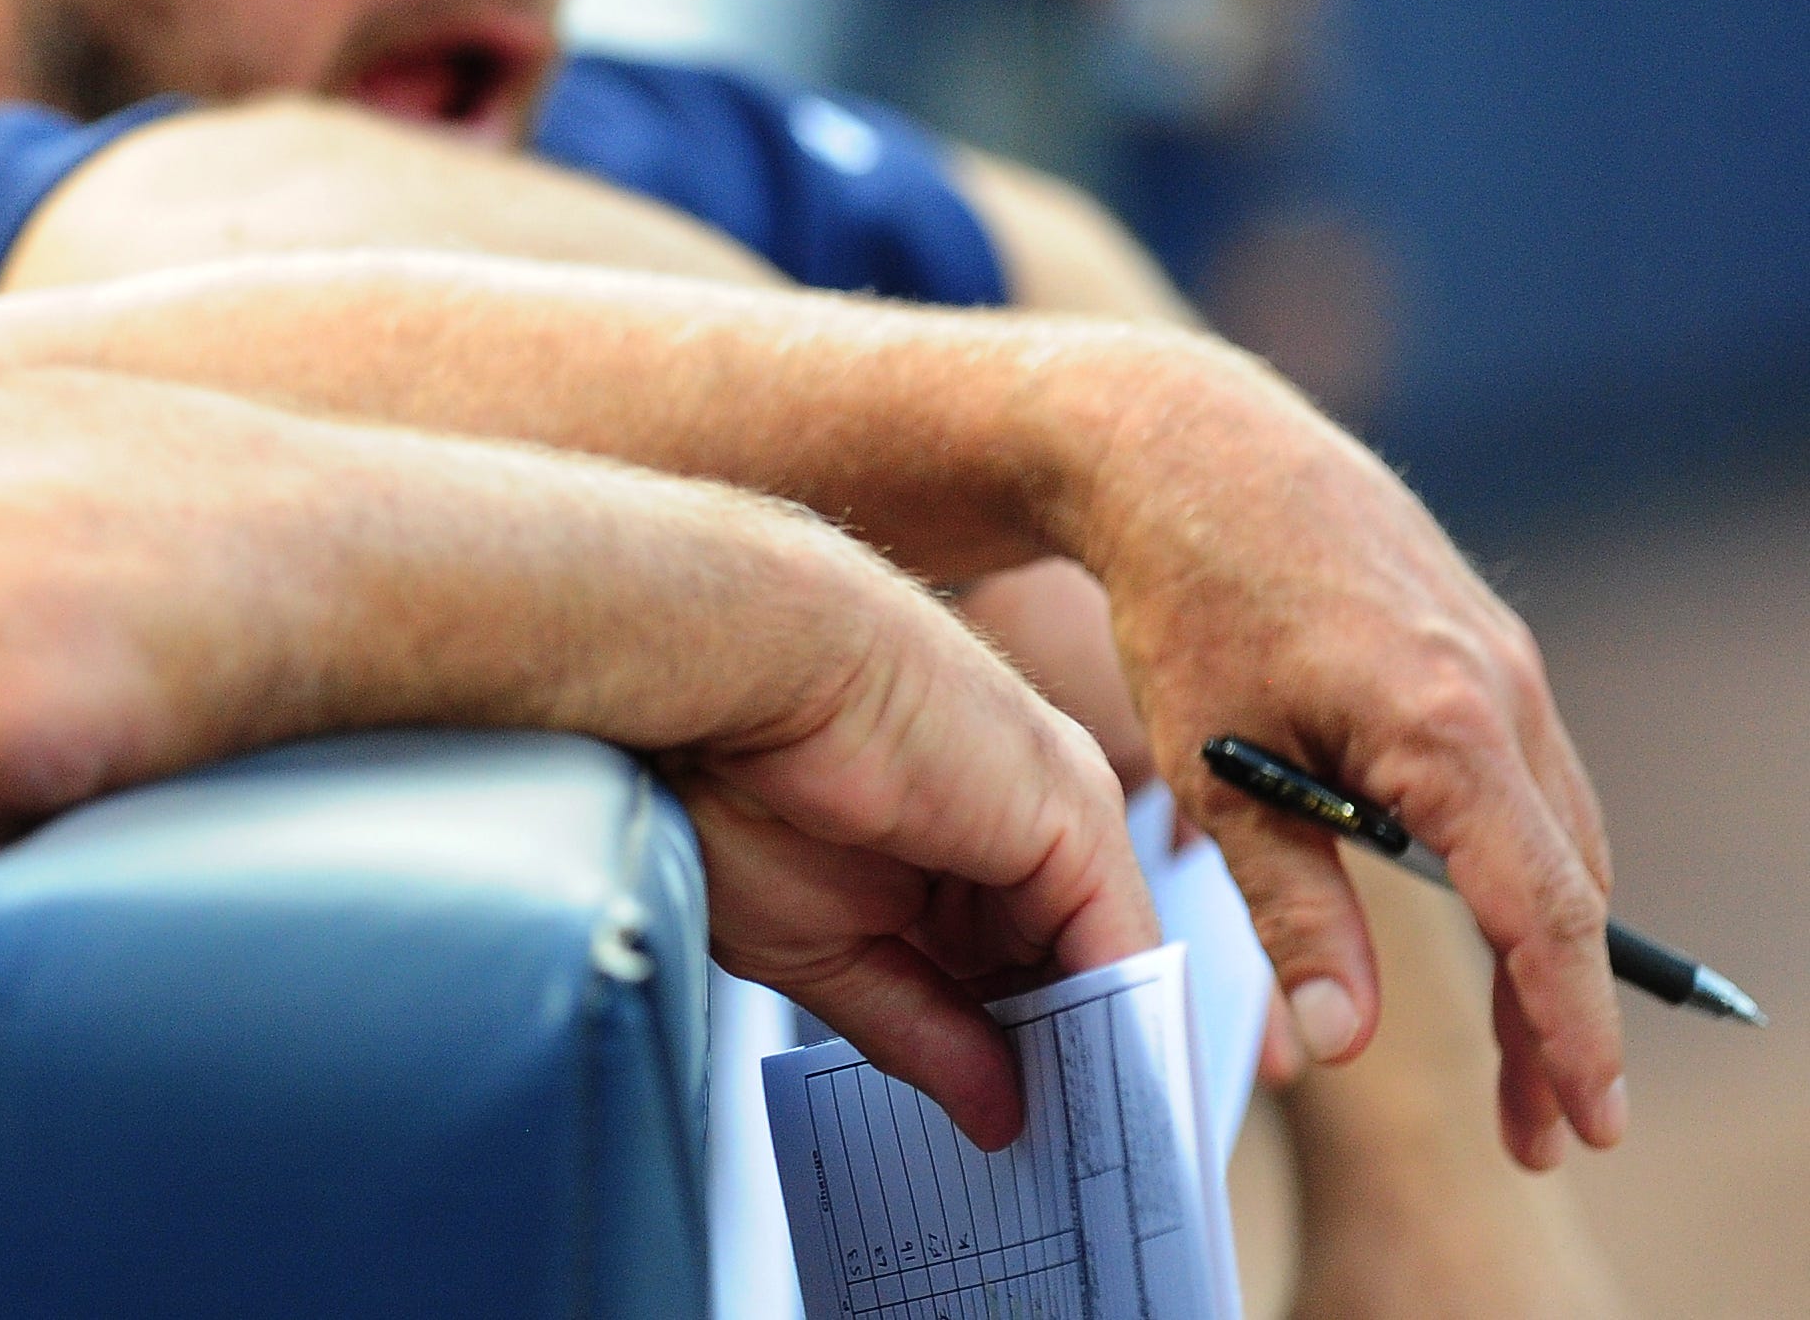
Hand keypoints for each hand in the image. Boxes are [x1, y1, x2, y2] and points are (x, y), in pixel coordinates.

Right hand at [669, 548, 1160, 1150]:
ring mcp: (1053, 815)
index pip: (1011, 971)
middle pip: (1067, 972)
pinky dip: (1122, 1035)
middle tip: (1071, 1187)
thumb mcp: (822, 946)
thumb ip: (921, 1026)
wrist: (732, 667)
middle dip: (1065, 1075)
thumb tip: (995, 1116)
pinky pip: (1121, 949)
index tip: (1027, 1156)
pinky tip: (1111, 1113)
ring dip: (1104, 1068)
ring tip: (1099, 1175)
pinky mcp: (1076, 818)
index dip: (1018, 1060)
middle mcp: (1014, 823)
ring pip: (1103, 966)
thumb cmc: (733, 778)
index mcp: (944, 848)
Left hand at [1046, 335, 1622, 1165]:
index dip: (1566, 1030)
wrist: (1187, 445)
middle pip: (1567, 885)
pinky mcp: (1483, 638)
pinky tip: (1492, 918)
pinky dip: (1524, 858)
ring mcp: (1504, 657)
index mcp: (1444, 727)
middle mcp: (1502, 689)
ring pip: (1556, 829)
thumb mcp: (1215, 769)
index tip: (1585, 1121)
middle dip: (1559, 1016)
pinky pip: (1528, 773)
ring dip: (1547, 941)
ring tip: (1518, 1054)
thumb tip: (1343, 1041)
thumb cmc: (1184, 601)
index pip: (1541, 913)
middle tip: (1545, 1133)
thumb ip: (1291, 907)